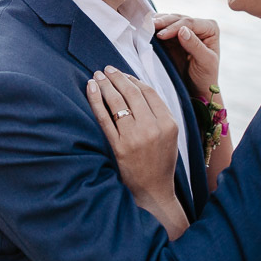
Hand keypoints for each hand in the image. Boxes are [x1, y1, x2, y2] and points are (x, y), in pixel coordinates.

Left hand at [86, 67, 190, 239]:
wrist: (153, 191)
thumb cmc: (160, 162)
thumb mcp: (169, 136)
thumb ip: (158, 114)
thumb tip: (137, 87)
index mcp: (168, 123)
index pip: (148, 92)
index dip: (133, 79)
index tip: (122, 74)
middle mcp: (153, 128)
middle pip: (132, 93)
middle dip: (117, 78)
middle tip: (106, 69)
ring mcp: (135, 137)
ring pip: (117, 102)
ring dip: (105, 85)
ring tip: (97, 76)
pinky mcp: (119, 146)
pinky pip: (104, 118)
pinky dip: (96, 101)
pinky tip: (91, 90)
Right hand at [154, 14, 219, 94]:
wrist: (196, 89)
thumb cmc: (205, 77)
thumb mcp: (205, 62)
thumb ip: (195, 45)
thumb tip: (182, 30)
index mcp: (210, 28)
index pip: (190, 23)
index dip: (175, 27)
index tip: (161, 35)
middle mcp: (198, 25)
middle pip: (178, 19)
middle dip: (164, 22)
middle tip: (150, 26)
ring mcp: (184, 30)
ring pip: (169, 20)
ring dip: (157, 22)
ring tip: (145, 26)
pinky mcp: (172, 36)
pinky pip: (162, 28)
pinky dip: (154, 28)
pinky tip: (146, 29)